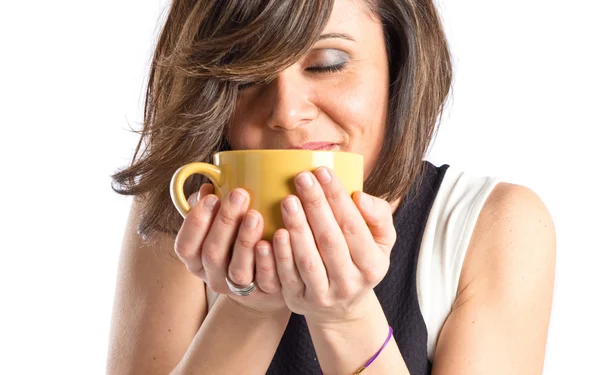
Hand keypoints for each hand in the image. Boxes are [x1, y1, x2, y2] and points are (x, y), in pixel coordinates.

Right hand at [174, 183, 287, 315]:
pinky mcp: (264, 293)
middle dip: (225, 222)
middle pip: (212, 253)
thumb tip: (210, 185)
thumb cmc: (238, 238)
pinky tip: (273, 239)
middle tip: (240, 194)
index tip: (212, 197)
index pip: (185, 246)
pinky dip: (267, 260)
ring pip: (238, 270)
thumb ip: (213, 205)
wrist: (268, 277)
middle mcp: (213, 277)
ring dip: (245, 240)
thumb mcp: (221, 223)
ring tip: (256, 214)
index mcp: (196, 260)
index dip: (196, 223)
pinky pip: (265, 281)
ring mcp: (238, 289)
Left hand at [272, 167, 395, 323]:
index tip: (323, 171)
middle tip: (302, 178)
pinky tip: (275, 233)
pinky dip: (280, 254)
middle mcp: (350, 283)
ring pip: (308, 260)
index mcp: (373, 265)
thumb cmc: (359, 259)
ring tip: (288, 201)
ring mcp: (323, 295)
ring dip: (297, 228)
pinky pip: (287, 277)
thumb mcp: (380, 241)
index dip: (338, 198)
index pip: (354, 226)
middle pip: (330, 241)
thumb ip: (379, 215)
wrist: (342, 307)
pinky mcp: (298, 301)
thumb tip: (359, 196)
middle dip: (315, 206)